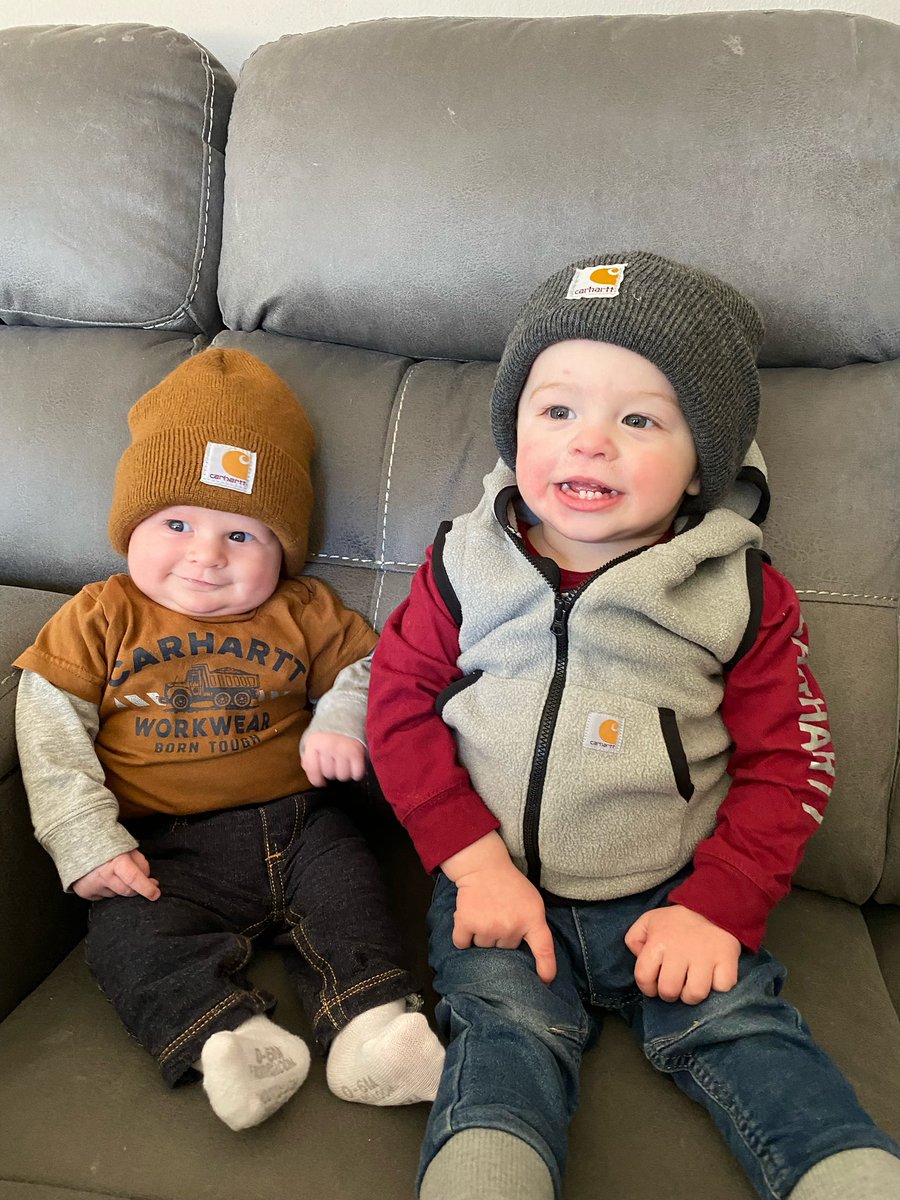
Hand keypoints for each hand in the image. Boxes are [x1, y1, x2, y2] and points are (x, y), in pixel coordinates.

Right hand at [73, 850, 159, 901]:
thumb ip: (140, 863)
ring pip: (116, 894)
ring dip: (121, 887)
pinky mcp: (85, 892)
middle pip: (128, 891)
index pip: (135, 880)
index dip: (147, 888)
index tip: (155, 893)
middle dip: (137, 888)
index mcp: (116, 862)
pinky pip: (104, 897)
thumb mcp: (127, 847)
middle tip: (142, 881)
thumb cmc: (105, 842)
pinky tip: (105, 879)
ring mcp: (93, 886)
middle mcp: (103, 876)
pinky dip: (108, 890)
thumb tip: (148, 879)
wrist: (78, 842)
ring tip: (115, 873)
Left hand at [301, 731, 366, 787]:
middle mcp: (328, 745)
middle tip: (336, 762)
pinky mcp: (357, 751)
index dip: (317, 780)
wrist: (348, 714)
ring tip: (345, 762)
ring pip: (343, 776)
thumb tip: (312, 774)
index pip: (312, 770)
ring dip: (344, 772)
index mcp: (314, 742)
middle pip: (329, 774)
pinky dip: (357, 772)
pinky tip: (354, 765)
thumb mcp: (314, 741)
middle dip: (332, 771)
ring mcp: (343, 748)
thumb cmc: (329, 733)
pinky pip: (356, 773)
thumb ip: (309, 758)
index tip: (321, 782)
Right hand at [442, 832, 556, 983]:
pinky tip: (468, 920)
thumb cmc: (509, 885)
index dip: (546, 968)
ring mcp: (488, 926)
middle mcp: (511, 926)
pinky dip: (462, 936)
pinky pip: (462, 943)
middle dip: (501, 936)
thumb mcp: (533, 902)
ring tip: (485, 913)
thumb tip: (533, 957)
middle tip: (499, 915)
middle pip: (505, 949)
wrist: (483, 867)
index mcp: (532, 919)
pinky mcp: (467, 923)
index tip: (544, 982)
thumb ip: (535, 927)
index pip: (544, 949)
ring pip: (484, 947)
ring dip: (481, 935)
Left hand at [624, 904, 739, 1004]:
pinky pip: (722, 987)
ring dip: (693, 995)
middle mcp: (680, 950)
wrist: (712, 905)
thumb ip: (635, 939)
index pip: (643, 977)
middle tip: (676, 985)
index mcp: (658, 942)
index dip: (647, 988)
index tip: (655, 985)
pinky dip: (719, 986)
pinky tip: (714, 975)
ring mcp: (705, 956)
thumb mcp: (649, 922)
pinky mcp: (726, 959)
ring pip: (695, 994)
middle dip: (670, 995)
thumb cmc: (677, 921)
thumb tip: (638, 958)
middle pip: (669, 991)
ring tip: (693, 983)